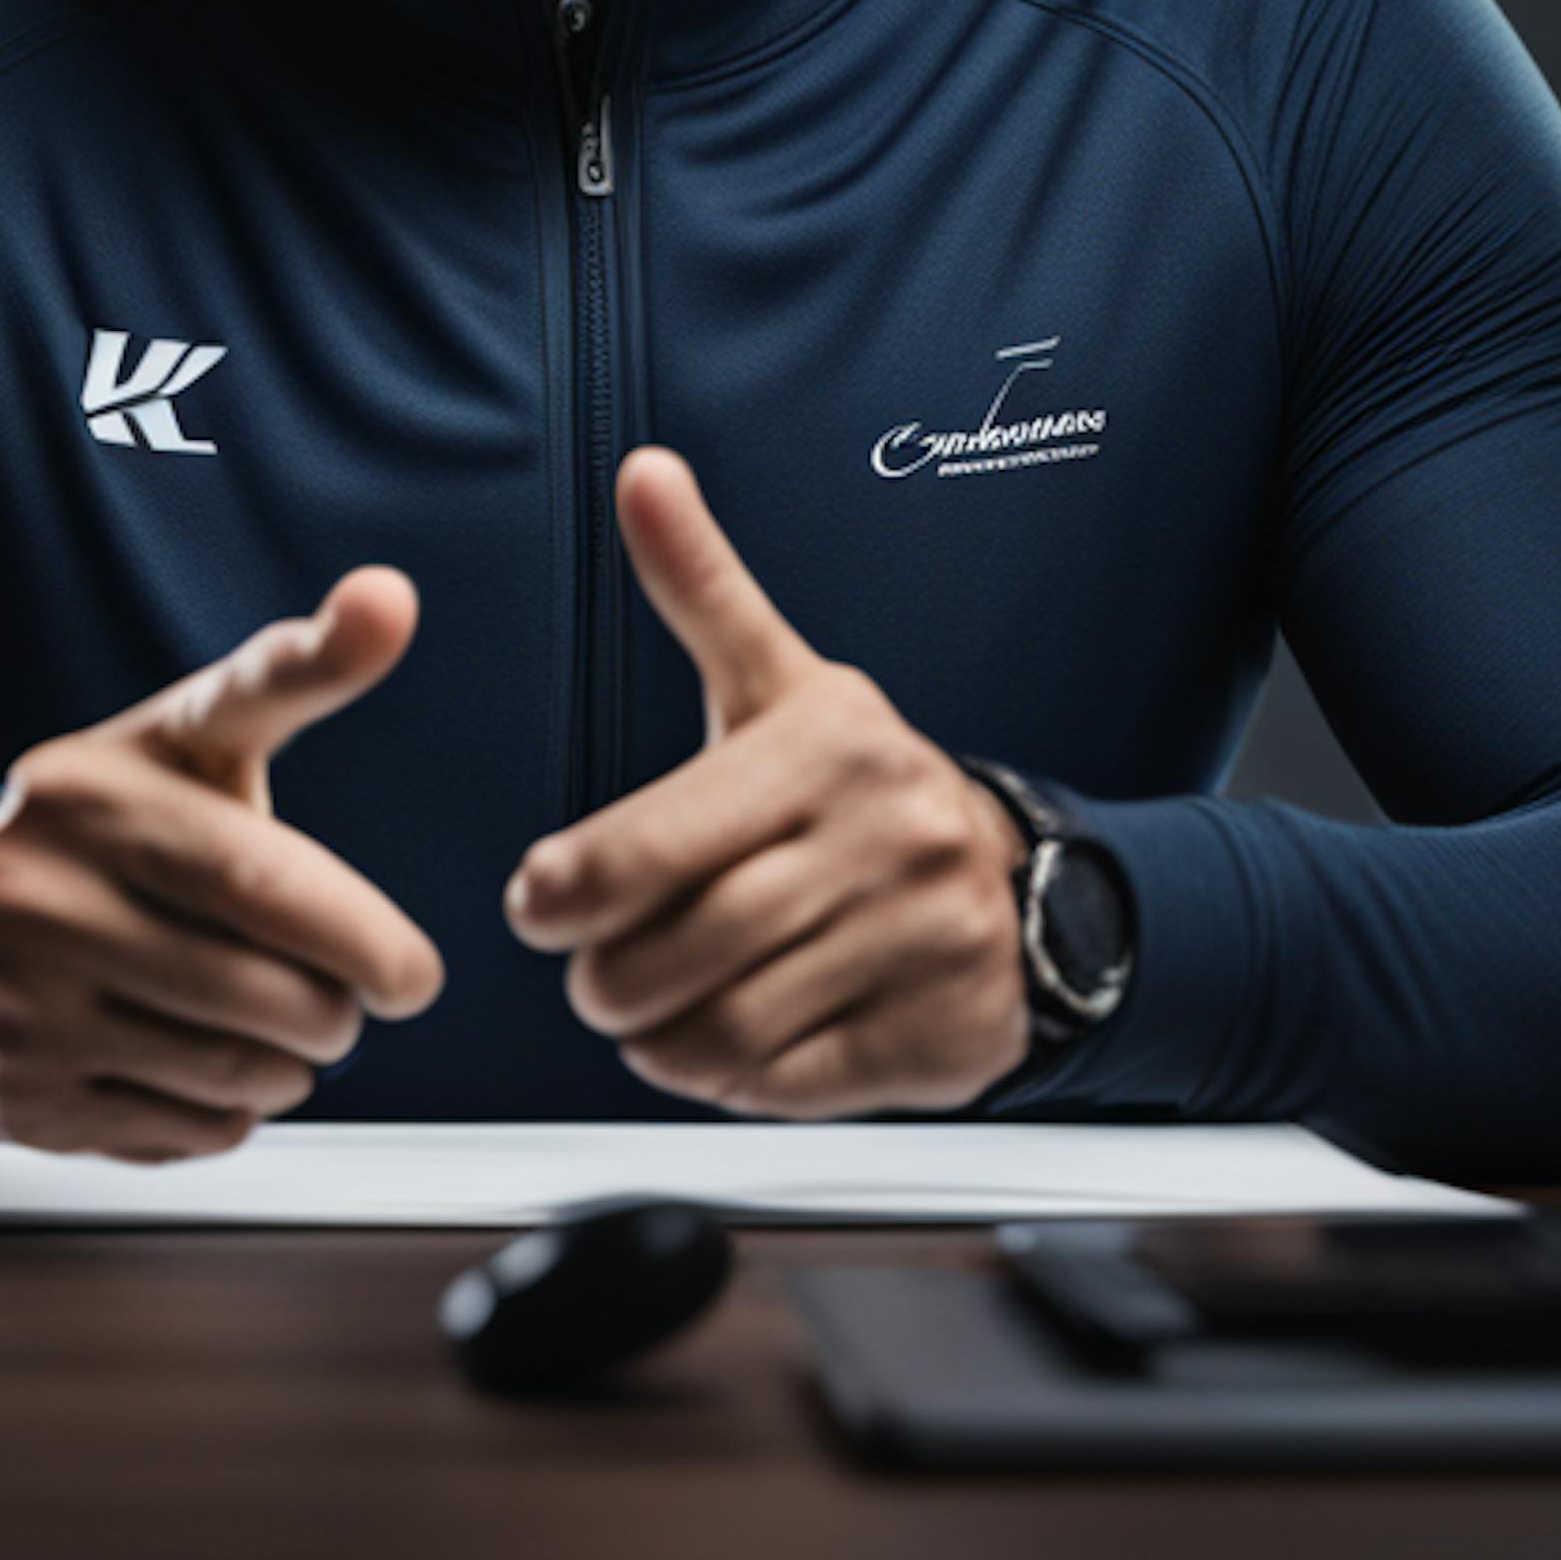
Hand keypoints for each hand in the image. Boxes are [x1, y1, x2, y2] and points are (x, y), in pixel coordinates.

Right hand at [0, 568, 444, 1156]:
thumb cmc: (126, 822)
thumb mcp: (196, 734)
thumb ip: (294, 672)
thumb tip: (389, 598)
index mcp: (93, 791)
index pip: (247, 867)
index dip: (348, 923)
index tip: (418, 978)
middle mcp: (37, 892)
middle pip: (261, 991)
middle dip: (344, 1005)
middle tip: (366, 990)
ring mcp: (16, 1000)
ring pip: (228, 1074)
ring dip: (296, 1064)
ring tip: (286, 1020)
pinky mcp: (20, 1095)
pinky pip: (185, 1132)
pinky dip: (233, 1112)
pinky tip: (209, 1058)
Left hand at [501, 449, 1033, 1116]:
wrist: (1024, 885)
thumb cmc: (854, 785)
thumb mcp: (777, 681)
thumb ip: (702, 585)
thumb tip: (643, 470)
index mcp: (828, 744)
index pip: (655, 844)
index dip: (569, 891)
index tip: (536, 904)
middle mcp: (888, 837)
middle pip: (685, 949)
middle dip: (608, 982)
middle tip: (592, 977)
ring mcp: (925, 940)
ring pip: (728, 1032)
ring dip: (659, 1042)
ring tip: (650, 1014)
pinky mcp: (946, 1035)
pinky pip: (791, 1089)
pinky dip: (731, 1084)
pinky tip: (725, 1048)